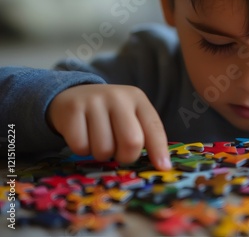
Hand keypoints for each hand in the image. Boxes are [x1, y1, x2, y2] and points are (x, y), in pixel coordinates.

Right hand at [47, 84, 170, 169]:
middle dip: (126, 157)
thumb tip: (162, 166)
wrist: (72, 95)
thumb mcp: (130, 116)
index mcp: (137, 98)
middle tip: (119, 153)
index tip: (162, 168)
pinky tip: (83, 136)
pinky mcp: (72, 110)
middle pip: (131, 142)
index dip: (159, 150)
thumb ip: (145, 135)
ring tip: (99, 141)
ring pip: (104, 149)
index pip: (154, 127)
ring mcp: (94, 102)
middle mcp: (118, 97)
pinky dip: (82, 150)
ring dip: (102, 154)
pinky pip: (81, 147)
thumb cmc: (108, 113)